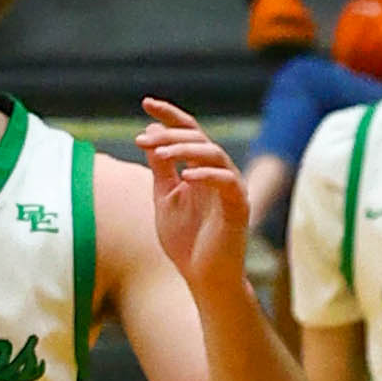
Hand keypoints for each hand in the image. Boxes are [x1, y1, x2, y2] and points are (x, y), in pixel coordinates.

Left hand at [139, 96, 250, 296]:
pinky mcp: (239, 207)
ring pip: (213, 152)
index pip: (188, 131)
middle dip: (169, 133)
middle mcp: (218, 174)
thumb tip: (150, 130)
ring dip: (185, 148)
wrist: (203, 278)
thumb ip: (160, 165)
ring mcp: (231, 189)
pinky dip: (206, 174)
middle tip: (141, 139)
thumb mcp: (164, 195)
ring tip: (160, 152)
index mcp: (199, 169)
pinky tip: (184, 177)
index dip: (169, 115)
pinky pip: (227, 181)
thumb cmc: (185, 240)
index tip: (146, 102)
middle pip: (199, 136)